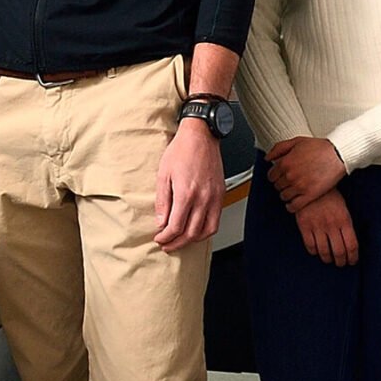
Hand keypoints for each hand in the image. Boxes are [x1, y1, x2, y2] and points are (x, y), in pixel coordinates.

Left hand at [153, 121, 223, 252]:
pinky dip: (205, 230)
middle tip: (167, 244)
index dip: (166, 237)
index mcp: (186, 193)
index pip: (176, 227)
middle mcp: (203, 198)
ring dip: (193, 240)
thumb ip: (162, 201)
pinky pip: (216, 220)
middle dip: (177, 243)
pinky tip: (196, 230)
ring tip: (181, 241)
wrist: (201, 136)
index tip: (159, 238)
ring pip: (207, 231)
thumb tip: (161, 222)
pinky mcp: (220, 195)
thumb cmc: (181, 150)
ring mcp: (214, 197)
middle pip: (191, 233)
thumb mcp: (163, 174)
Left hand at [265, 136, 345, 209]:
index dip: (276, 176)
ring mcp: (299, 186)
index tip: (281, 176)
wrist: (338, 154)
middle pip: (277, 186)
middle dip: (282, 184)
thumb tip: (268, 158)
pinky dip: (291, 206)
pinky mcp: (309, 195)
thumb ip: (279, 148)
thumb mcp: (297, 141)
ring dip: (287, 194)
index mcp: (285, 163)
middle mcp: (290, 175)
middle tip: (289, 182)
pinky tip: (294, 203)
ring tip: (293, 191)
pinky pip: (294, 206)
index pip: (271, 176)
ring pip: (284, 196)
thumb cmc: (320, 147)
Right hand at [295, 188, 358, 265]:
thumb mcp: (343, 208)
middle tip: (341, 263)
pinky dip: (314, 252)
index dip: (353, 257)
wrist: (311, 183)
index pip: (352, 246)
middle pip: (339, 252)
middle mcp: (331, 225)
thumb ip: (346, 225)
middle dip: (341, 261)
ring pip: (324, 252)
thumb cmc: (329, 196)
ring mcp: (317, 226)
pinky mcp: (304, 226)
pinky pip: (310, 246)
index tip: (352, 261)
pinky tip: (316, 251)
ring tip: (329, 259)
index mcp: (344, 220)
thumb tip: (349, 243)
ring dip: (327, 259)